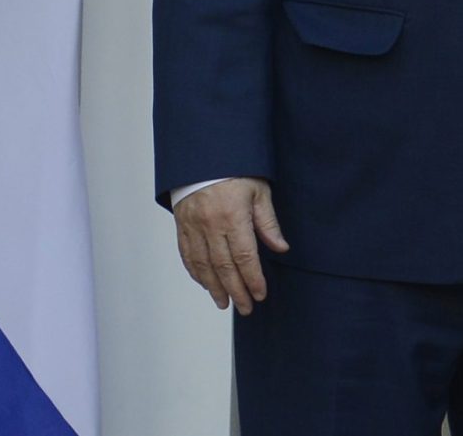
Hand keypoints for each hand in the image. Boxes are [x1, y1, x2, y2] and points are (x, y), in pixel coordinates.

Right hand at [172, 177, 289, 314]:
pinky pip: (187, 255)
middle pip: (224, 266)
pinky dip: (196, 273)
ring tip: (225, 303)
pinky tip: (206, 284)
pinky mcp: (181, 225)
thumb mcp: (259, 192)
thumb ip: (268, 223)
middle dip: (236, 290)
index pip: (244, 257)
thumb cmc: (236, 171)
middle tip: (245, 308)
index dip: (253, 279)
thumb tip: (281, 248)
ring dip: (214, 287)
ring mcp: (193, 226)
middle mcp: (210, 224)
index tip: (260, 294)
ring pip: (203, 265)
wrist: (204, 155)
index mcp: (232, 216)